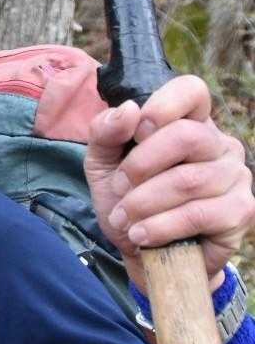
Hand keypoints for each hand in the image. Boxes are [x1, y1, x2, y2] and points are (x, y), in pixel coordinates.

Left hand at [84, 74, 253, 292]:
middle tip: (119, 188)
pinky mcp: (240, 211)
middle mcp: (219, 144)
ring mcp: (235, 176)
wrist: (142, 253)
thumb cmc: (127, 200)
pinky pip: (198, 214)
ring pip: (188, 180)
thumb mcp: (103, 164)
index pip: (191, 91)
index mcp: (190, 122)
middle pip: (187, 136)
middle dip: (141, 165)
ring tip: (124, 219)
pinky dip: (161, 226)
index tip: (137, 132)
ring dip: (144, 202)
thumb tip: (128, 110)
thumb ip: (105, 133)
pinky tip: (142, 236)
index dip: (163, 106)